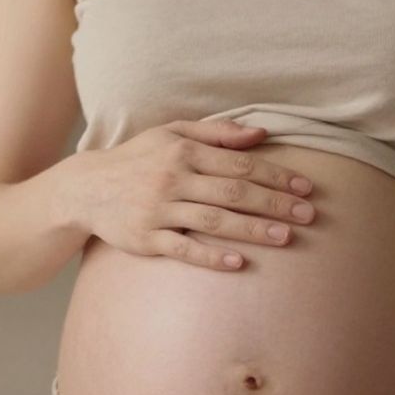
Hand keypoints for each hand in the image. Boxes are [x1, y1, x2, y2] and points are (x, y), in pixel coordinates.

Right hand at [69, 118, 316, 269]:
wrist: (86, 188)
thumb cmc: (138, 158)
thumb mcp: (172, 133)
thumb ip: (217, 132)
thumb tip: (261, 133)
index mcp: (184, 150)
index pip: (240, 163)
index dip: (276, 175)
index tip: (306, 188)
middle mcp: (173, 178)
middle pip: (234, 192)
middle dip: (274, 203)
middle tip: (308, 215)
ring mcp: (159, 210)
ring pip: (214, 221)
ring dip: (252, 229)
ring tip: (286, 238)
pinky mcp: (147, 239)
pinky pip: (184, 248)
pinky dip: (212, 256)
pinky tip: (239, 262)